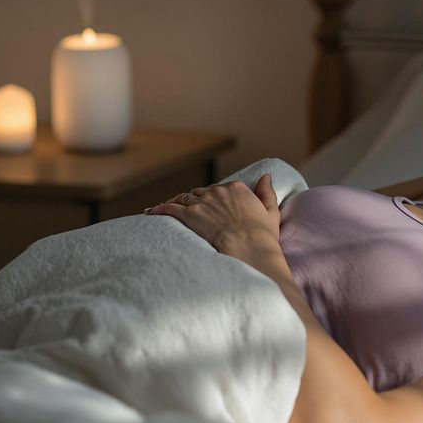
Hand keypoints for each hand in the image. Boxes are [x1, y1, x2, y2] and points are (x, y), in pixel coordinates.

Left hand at [144, 174, 280, 259]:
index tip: (209, 205)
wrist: (248, 246)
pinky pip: (170, 208)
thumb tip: (266, 176)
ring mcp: (202, 201)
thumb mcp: (271, 211)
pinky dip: (160, 209)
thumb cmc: (262, 235)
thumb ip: (267, 192)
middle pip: (201, 192)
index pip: (220, 189)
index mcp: (237, 188)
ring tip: (166, 208)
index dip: (213, 198)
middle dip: (195, 201)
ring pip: (184, 198)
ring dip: (176, 203)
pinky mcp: (189, 213)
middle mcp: (218, 191)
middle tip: (187, 211)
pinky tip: (152, 212)